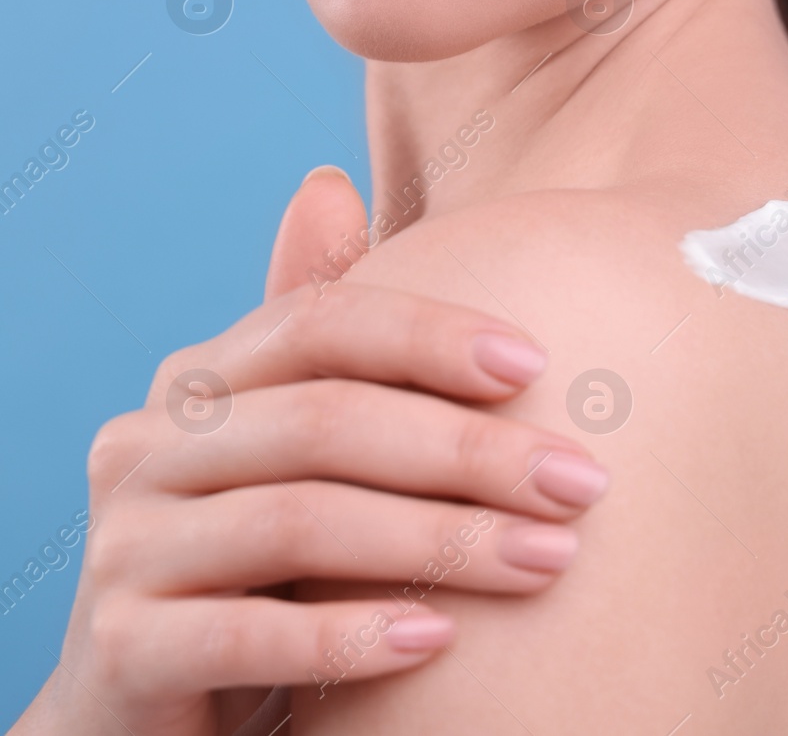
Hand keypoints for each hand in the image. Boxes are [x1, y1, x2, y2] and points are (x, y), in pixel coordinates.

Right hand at [13, 168, 608, 735]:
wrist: (154, 694)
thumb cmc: (259, 552)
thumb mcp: (289, 438)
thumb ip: (317, 330)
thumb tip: (327, 183)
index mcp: (201, 380)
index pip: (321, 321)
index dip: (432, 332)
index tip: (542, 363)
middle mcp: (146, 446)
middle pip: (327, 420)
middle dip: (472, 452)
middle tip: (584, 484)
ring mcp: (126, 546)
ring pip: (298, 521)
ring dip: (440, 542)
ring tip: (549, 560)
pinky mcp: (122, 647)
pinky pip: (248, 633)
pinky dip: (352, 634)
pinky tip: (443, 640)